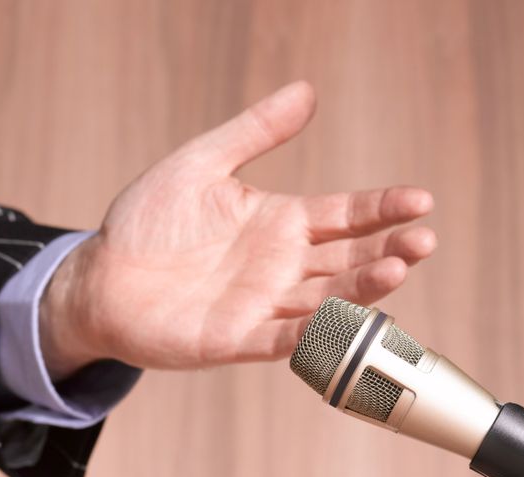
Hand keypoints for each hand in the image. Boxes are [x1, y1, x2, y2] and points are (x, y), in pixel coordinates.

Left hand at [39, 81, 436, 377]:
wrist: (99, 279)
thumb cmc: (149, 222)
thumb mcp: (202, 163)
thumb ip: (254, 132)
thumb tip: (306, 91)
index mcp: (284, 224)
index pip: (347, 216)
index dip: (383, 208)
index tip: (420, 200)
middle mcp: (285, 267)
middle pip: (351, 260)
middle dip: (390, 249)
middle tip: (425, 240)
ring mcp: (265, 306)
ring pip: (328, 300)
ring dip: (364, 289)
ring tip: (398, 269)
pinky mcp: (236, 340)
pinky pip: (283, 339)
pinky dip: (313, 334)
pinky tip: (343, 323)